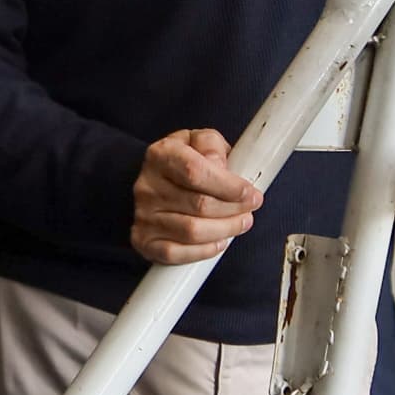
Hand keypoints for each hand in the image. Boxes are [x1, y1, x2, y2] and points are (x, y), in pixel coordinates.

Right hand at [130, 129, 260, 263]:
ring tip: (240, 223)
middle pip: (199, 205)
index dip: (229, 186)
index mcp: (161, 155)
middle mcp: (147, 186)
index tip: (250, 193)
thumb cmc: (183, 164)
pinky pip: (177, 252)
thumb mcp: (198, 142)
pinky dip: (204, 250)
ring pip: (192, 231)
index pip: (196, 171)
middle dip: (233, 210)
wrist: (155, 184)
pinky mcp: (144, 240)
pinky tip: (219, 241)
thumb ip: (211, 145)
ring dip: (225, 230)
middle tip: (250, 209)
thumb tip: (219, 166)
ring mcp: (143, 215)